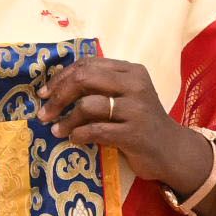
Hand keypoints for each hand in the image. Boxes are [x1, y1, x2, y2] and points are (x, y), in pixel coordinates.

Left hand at [38, 48, 215, 200]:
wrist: (171, 150)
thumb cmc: (141, 123)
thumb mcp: (125, 97)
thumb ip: (100, 87)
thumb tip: (56, 87)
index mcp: (131, 71)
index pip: (87, 65)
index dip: (61, 77)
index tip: (44, 93)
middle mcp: (135, 85)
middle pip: (84, 79)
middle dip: (58, 96)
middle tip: (44, 112)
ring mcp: (136, 109)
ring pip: (87, 105)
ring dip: (66, 120)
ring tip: (56, 130)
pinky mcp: (134, 134)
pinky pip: (96, 130)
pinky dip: (79, 135)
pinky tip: (74, 139)